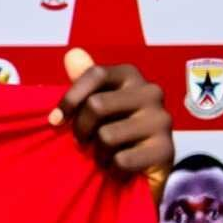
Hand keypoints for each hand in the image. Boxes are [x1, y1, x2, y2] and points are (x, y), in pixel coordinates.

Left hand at [50, 48, 173, 192]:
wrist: (147, 166)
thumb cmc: (115, 127)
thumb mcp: (98, 100)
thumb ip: (84, 79)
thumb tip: (72, 54)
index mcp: (131, 75)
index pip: (95, 74)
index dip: (71, 98)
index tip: (55, 120)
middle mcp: (151, 92)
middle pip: (97, 105)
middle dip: (81, 129)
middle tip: (83, 142)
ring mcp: (161, 120)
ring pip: (107, 136)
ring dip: (97, 153)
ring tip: (103, 155)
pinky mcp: (167, 149)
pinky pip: (122, 160)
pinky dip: (112, 169)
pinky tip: (117, 168)